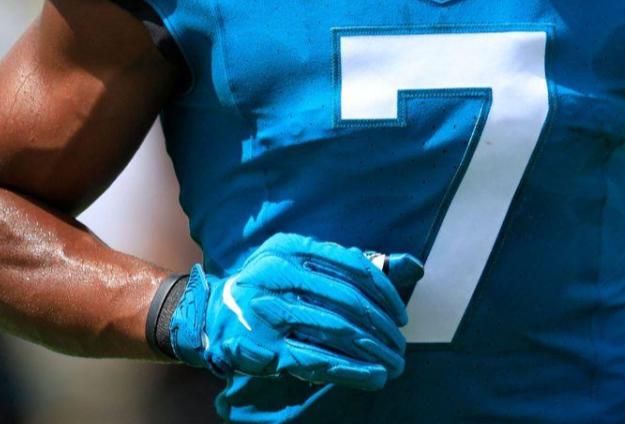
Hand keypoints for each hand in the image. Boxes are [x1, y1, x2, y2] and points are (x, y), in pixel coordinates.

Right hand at [167, 232, 424, 389]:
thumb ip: (354, 265)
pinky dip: (351, 369)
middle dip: (381, 327)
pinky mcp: (265, 347)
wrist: (210, 315)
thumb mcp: (302, 264)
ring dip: (372, 350)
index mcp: (291, 247)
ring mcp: (269, 311)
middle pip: (348, 300)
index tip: (400, 316)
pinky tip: (373, 376)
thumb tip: (414, 266)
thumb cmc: (270, 288)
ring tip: (393, 363)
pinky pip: (318, 358)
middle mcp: (277, 273)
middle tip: (400, 346)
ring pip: (336, 330)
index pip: (353, 266)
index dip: (385, 293)